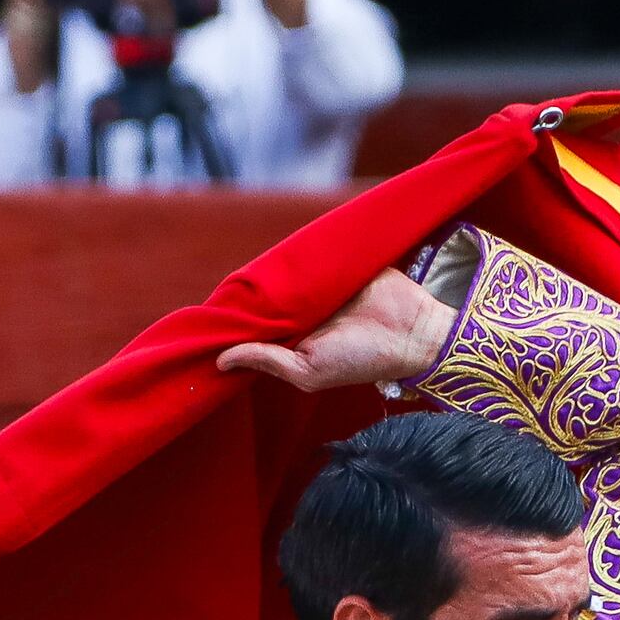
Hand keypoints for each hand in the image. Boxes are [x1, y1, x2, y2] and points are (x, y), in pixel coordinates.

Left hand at [217, 264, 453, 392]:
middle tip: (222, 284)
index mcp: (294, 338)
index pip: (256, 328)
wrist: (410, 331)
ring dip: (271, 269)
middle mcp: (304, 312)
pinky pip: (311, 253)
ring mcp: (319, 286)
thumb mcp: (307, 371)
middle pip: (266, 298)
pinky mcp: (337, 264)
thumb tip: (221, 361)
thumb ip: (267, 361)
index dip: (235, 323)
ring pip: (284, 274)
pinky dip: (297, 250)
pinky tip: (279, 247)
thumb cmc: (359, 360)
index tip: (209, 319)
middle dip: (248, 294)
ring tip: (247, 265)